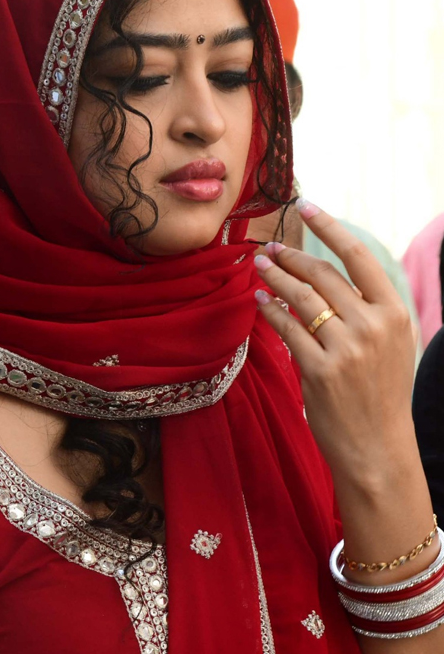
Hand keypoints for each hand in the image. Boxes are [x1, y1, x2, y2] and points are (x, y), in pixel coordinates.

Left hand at [253, 199, 415, 479]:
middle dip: (291, 256)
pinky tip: (260, 301)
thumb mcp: (392, 345)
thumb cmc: (381, 394)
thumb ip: (369, 310)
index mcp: (394, 314)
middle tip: (270, 248)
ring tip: (259, 266)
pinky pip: (286, 329)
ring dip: (275, 277)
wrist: (378, 447)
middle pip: (323, 274)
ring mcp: (346, 349)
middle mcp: (373, 326)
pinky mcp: (320, 371)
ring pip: (301, 298)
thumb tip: (332, 274)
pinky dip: (270, 311)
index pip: (359, 257)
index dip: (330, 227)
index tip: (307, 207)